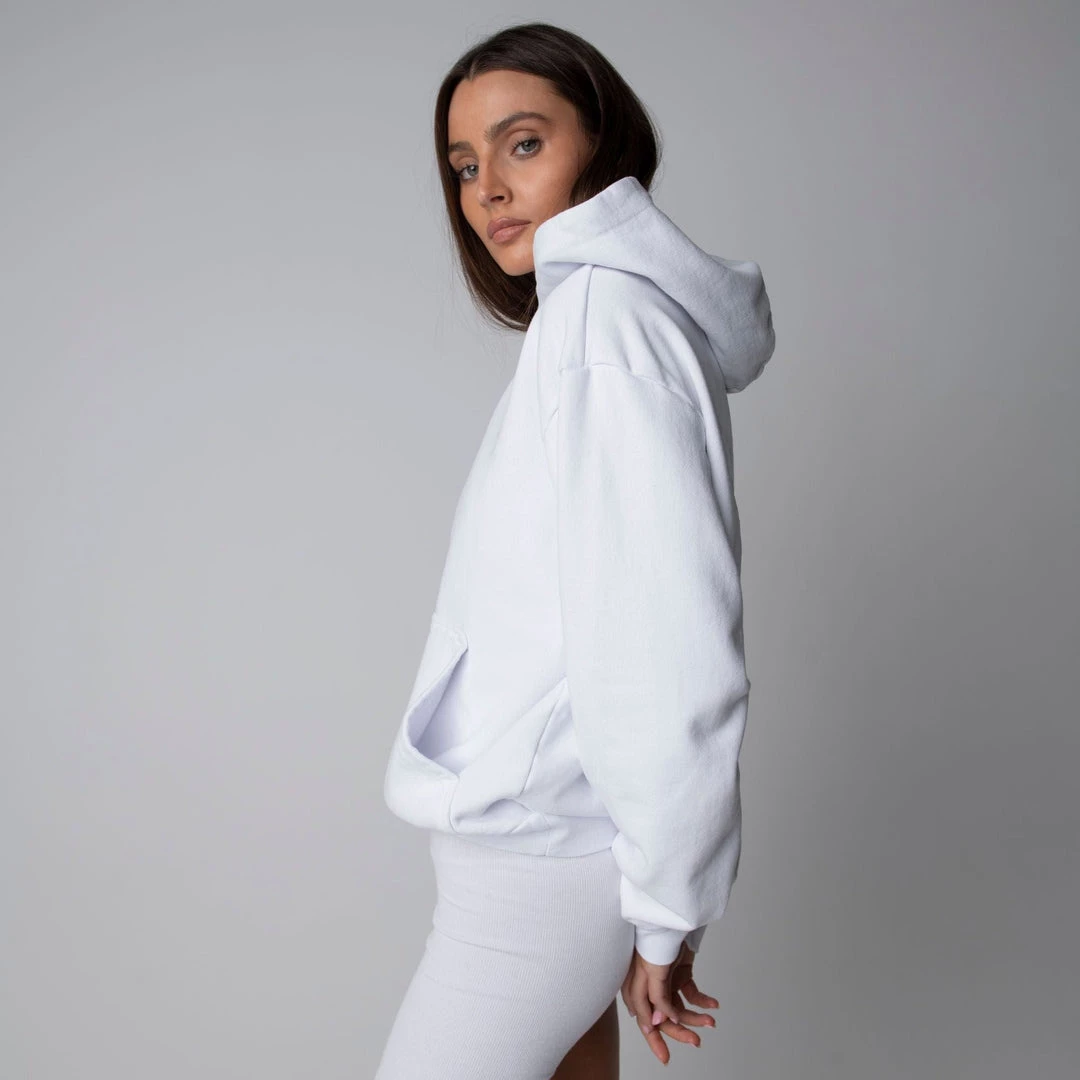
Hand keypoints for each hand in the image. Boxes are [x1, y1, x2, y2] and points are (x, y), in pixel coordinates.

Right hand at [620, 941, 717, 1064]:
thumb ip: (655, 996)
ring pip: (680, 1007)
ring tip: (710, 1021)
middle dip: (680, 1031)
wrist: (674, 914)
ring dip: (695, 1017)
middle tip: (696, 1042)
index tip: (665, 1056)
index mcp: (637, 986)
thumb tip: (658, 1021)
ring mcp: (665, 979)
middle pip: (664, 1016)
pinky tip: (712, 1004)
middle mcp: (650, 986)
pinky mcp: (680, 972)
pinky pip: (691, 992)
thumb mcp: (652, 968)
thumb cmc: (656, 937)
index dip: (654, 1038)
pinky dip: (702, 1000)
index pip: (646, 1019)